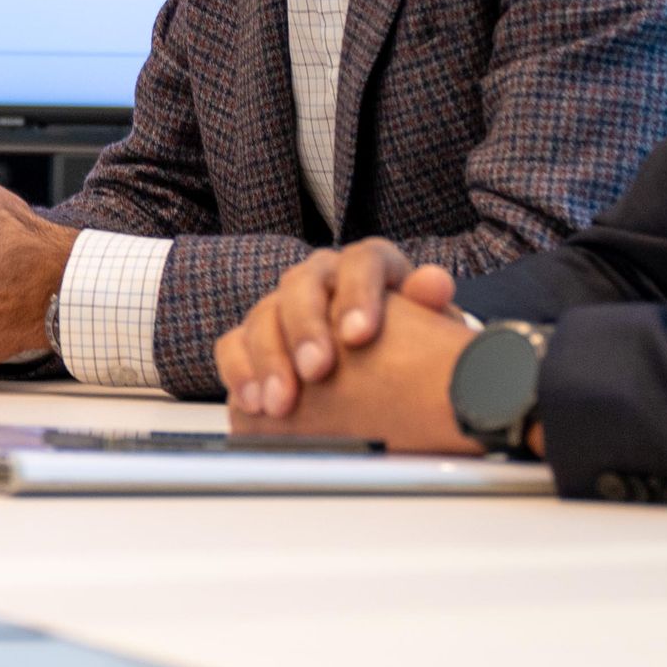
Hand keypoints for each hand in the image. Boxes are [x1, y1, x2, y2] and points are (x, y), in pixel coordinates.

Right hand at [217, 253, 478, 451]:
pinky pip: (233, 344)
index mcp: (368, 266)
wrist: (388, 372)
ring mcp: (284, 306)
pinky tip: (253, 403)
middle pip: (301, 286)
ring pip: (263, 315)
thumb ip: (430, 306)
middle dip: (305, 330)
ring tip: (280, 402)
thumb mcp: (432, 329)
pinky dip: (239, 373)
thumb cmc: (414, 348)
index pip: (362, 263)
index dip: (358, 295)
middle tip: (316, 371)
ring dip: (268, 360)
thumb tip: (433, 283)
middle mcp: (320, 278)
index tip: (359, 336)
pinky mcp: (255, 338)